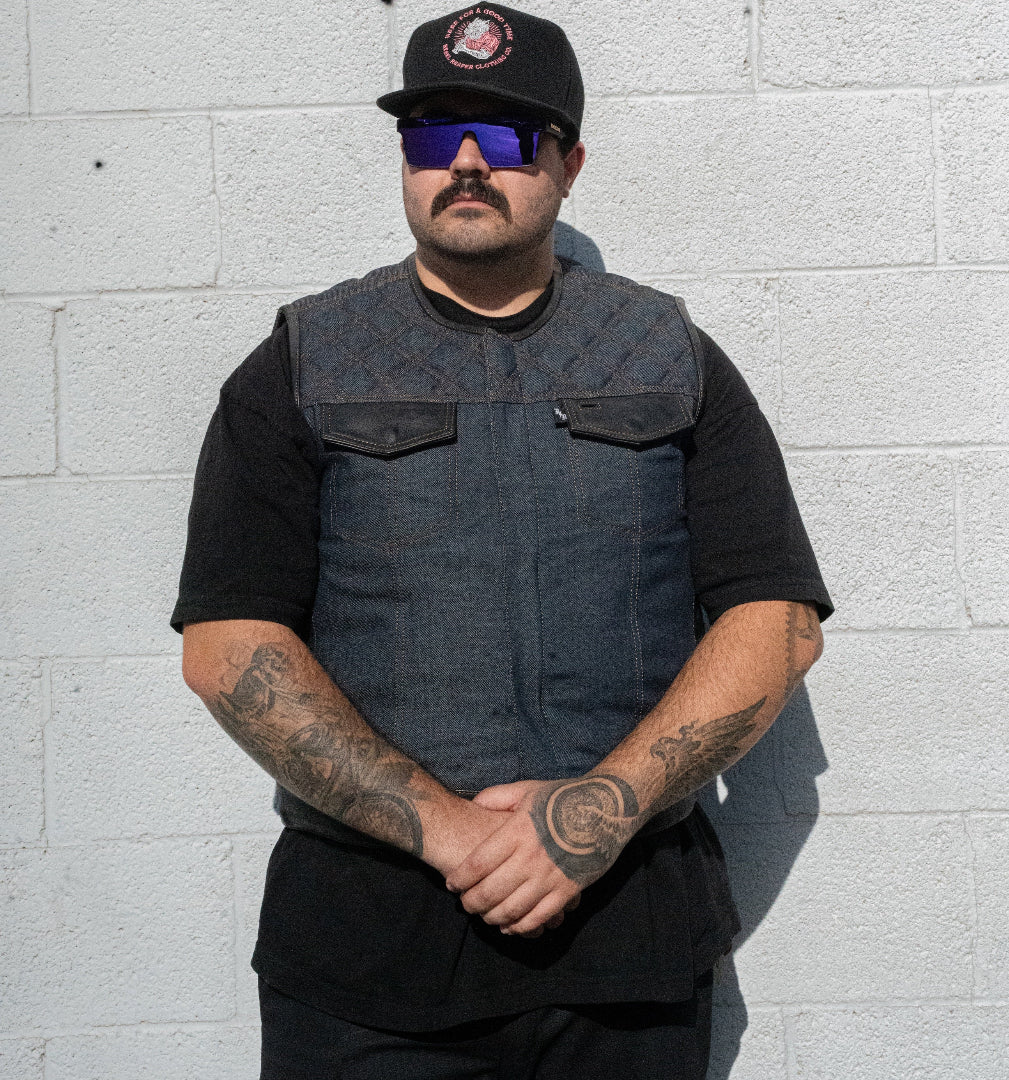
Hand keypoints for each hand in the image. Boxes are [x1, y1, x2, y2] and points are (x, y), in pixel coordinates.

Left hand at [444, 774, 639, 936]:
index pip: (478, 864)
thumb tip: (473, 804)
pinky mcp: (567, 890)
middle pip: (490, 891)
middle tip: (465, 904)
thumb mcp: (526, 789)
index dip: (460, 879)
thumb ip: (495, 796)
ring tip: (484, 915)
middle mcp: (530, 858)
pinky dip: (520, 926)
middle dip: (471, 903)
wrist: (606, 808)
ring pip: (512, 909)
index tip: (452, 885)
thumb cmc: (562, 797)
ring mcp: (550, 877)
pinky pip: (539, 917)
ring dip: (492, 917)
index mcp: (517, 832)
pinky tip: (509, 926)